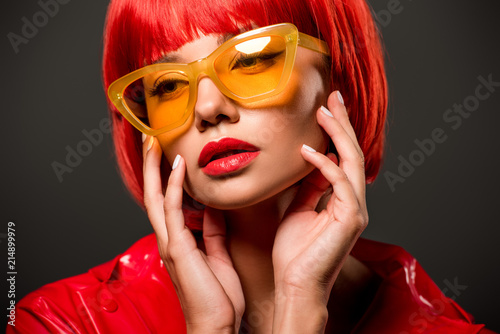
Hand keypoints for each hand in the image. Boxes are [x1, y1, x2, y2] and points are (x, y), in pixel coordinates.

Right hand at [142, 138, 244, 332]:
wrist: (217, 324)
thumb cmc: (218, 296)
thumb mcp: (217, 253)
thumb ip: (212, 230)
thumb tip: (212, 207)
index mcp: (178, 240)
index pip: (166, 201)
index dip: (163, 177)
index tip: (166, 153)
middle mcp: (168, 238)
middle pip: (154, 194)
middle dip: (150, 166)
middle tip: (150, 139)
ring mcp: (170, 243)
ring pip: (156, 198)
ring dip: (154, 169)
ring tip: (154, 143)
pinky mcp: (178, 248)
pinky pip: (173, 211)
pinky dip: (173, 187)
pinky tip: (177, 167)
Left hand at [272, 91, 368, 331]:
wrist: (295, 285)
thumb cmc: (294, 253)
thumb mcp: (299, 210)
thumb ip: (309, 187)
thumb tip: (311, 161)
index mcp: (342, 200)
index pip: (343, 157)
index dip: (337, 131)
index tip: (326, 108)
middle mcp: (353, 202)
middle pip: (352, 153)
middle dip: (343, 123)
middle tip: (333, 96)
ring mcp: (354, 210)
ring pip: (352, 162)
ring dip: (338, 135)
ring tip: (324, 112)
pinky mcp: (350, 219)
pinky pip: (339, 183)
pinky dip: (325, 164)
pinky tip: (307, 151)